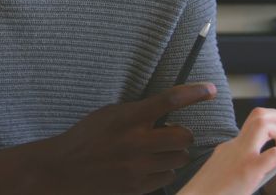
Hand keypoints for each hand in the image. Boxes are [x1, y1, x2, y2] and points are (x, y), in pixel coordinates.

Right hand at [0, 83, 216, 194]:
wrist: (65, 169)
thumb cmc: (87, 136)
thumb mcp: (109, 115)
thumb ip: (137, 113)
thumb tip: (168, 112)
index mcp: (127, 118)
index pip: (169, 101)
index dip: (194, 94)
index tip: (211, 90)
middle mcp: (136, 142)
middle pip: (183, 136)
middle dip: (182, 134)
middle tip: (172, 133)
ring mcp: (138, 167)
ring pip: (179, 159)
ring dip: (174, 153)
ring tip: (156, 151)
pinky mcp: (137, 186)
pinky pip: (167, 177)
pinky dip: (163, 170)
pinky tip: (147, 166)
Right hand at [178, 108, 275, 194]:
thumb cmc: (210, 192)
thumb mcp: (224, 174)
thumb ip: (239, 165)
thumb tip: (261, 168)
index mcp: (231, 147)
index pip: (254, 124)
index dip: (274, 126)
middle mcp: (235, 145)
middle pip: (259, 114)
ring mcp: (241, 154)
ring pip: (264, 123)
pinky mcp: (249, 169)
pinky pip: (275, 154)